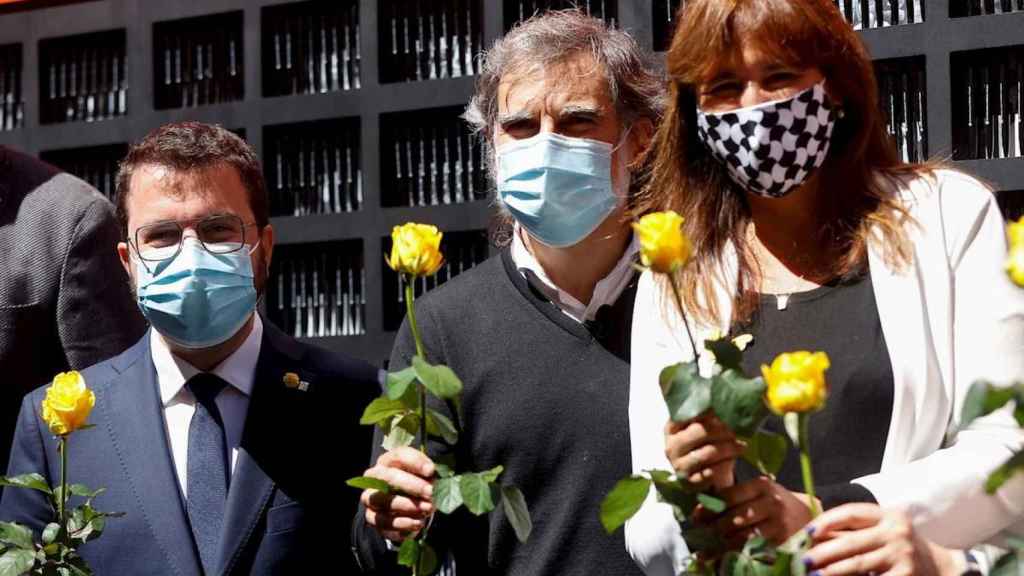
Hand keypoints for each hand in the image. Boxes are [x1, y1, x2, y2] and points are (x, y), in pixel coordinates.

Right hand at [361, 447, 435, 542]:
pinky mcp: (372, 518)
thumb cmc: (418, 485)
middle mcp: (374, 478)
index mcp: (388, 461)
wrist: (408, 508)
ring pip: (381, 500)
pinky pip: (382, 522)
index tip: (431, 471)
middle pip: (387, 477)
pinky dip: (402, 523)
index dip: (415, 462)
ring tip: (427, 509)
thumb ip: (429, 472)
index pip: (399, 456)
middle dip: (411, 485)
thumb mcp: (425, 475)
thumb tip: (431, 473)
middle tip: (430, 492)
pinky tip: (418, 523)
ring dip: (406, 505)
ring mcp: (370, 498)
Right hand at [664, 414, 743, 490]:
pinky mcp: (689, 483)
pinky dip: (725, 466)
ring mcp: (679, 466)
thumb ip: (709, 414)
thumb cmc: (706, 445)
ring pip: (708, 452)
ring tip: (742, 446)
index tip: (727, 410)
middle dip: (723, 429)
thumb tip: (726, 396)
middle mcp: (671, 446)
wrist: (706, 476)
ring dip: (729, 448)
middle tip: (738, 429)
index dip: (711, 411)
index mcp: (671, 428)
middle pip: (700, 431)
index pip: (689, 413)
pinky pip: (711, 473)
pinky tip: (733, 460)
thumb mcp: (704, 427)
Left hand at [702, 477, 816, 545]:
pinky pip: (753, 551)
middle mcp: (771, 502)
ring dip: (719, 547)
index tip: (696, 518)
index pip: (728, 496)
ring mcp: (779, 524)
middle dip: (712, 530)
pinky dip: (735, 556)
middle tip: (697, 538)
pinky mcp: (782, 543)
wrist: (805, 517)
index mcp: (761, 485)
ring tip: (704, 552)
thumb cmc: (772, 504)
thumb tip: (699, 512)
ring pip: (742, 537)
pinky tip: (721, 560)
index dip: (708, 509)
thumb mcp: (757, 492)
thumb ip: (732, 497)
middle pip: (733, 518)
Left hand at [803, 504, 960, 575]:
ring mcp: (902, 555)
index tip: (807, 532)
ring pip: (857, 564)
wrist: (943, 567)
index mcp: (888, 515)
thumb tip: (815, 537)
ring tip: (813, 575)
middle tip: (802, 560)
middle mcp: (897, 532)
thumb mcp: (886, 530)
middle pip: (850, 541)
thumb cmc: (902, 547)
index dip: (826, 521)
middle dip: (822, 552)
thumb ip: (858, 530)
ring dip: (832, 571)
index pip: (851, 512)